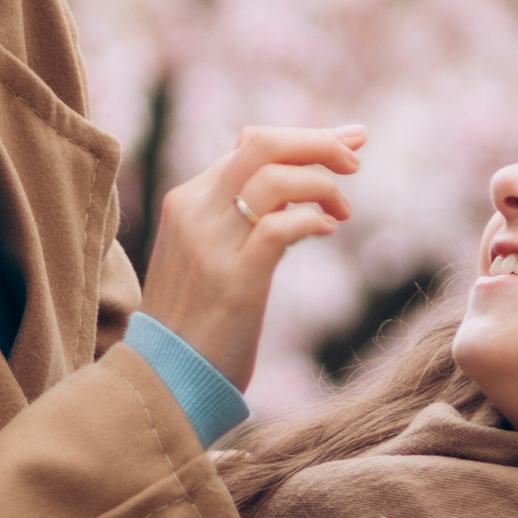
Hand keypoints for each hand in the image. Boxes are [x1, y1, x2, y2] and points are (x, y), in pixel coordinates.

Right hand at [138, 124, 365, 389]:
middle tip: (354, 160)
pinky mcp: (234, 281)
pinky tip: (328, 229)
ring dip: (323, 185)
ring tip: (342, 210)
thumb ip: (234, 214)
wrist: (163, 377)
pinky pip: (280, 227)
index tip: (347, 143)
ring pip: (275, 179)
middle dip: (319, 143)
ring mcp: (211, 245)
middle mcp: (196, 212)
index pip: (252, 146)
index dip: (305, 140)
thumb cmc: (193, 318)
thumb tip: (290, 182)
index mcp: (187, 200)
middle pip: (264, 145)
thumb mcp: (203, 252)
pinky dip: (313, 220)